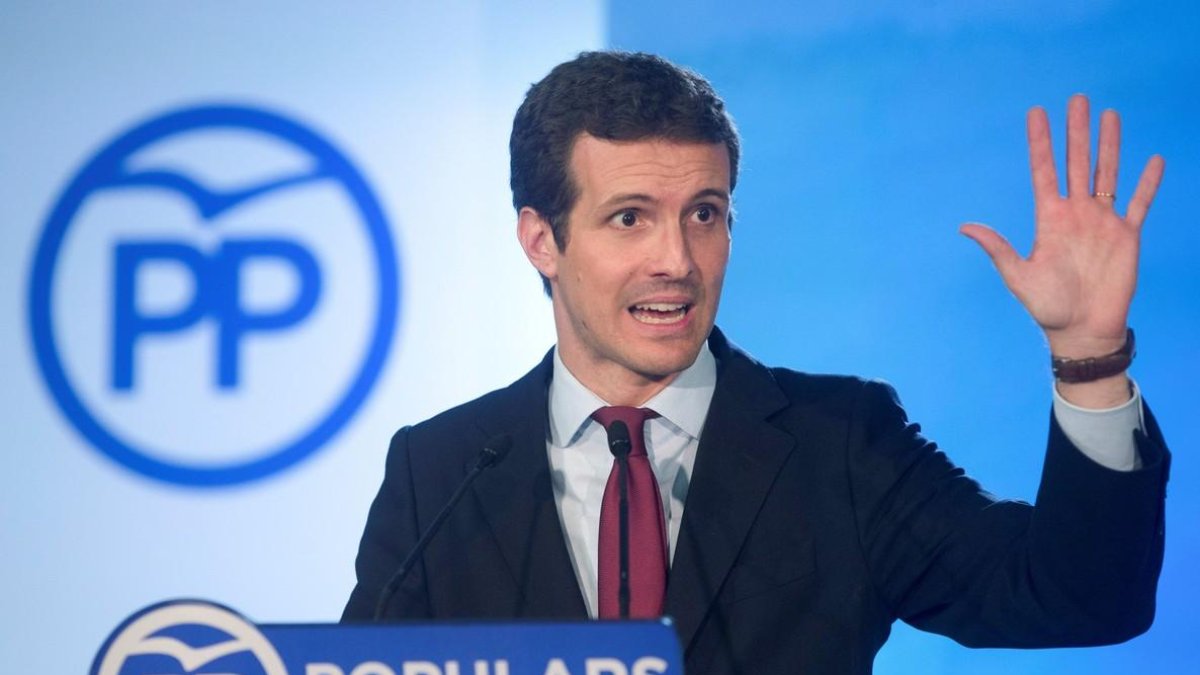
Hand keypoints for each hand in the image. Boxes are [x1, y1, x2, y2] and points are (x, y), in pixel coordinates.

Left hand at [961, 95, 1164, 360]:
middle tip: (1077, 99)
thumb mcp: (1018, 276)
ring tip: (1110, 114)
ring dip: (1109, 145)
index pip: (1044, 171)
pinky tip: (1153, 160)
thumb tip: (964, 226)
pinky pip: (1139, 204)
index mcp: (1050, 219)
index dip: (1041, 143)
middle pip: (1077, 163)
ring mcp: (1103, 222)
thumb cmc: (1049, 307)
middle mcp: (1076, 213)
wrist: (1084, 330)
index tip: (1036, 113)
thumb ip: (997, 248)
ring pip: (1107, 174)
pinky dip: (1147, 183)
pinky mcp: (1127, 236)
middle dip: (1077, 132)